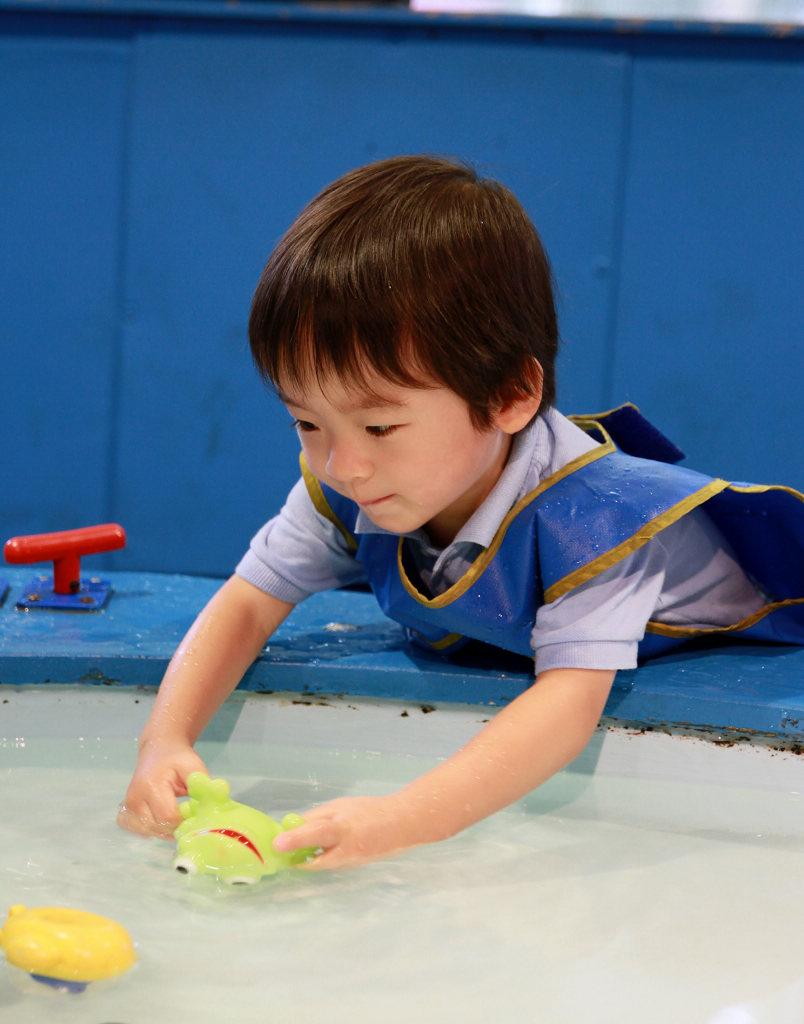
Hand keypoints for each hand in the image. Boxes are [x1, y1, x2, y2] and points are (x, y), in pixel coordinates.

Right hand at [117, 741, 207, 838]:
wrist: (158, 750)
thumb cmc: (178, 758)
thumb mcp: (193, 766)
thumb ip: (202, 786)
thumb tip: (213, 805)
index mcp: (151, 786)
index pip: (168, 817)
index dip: (185, 821)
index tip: (195, 814)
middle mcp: (134, 798)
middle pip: (158, 828)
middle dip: (177, 827)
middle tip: (188, 815)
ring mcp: (127, 806)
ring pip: (148, 832)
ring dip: (164, 830)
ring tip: (176, 815)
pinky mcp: (125, 811)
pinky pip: (136, 830)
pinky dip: (150, 829)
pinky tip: (160, 819)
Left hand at [272, 794, 419, 869]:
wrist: (402, 824)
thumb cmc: (370, 810)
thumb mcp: (341, 806)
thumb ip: (317, 817)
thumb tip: (294, 826)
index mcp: (343, 827)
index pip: (316, 833)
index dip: (296, 838)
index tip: (278, 843)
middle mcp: (347, 849)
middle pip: (316, 860)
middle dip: (297, 858)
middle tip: (283, 852)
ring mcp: (351, 862)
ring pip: (322, 864)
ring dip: (309, 858)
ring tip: (300, 848)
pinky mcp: (354, 868)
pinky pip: (332, 864)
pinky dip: (323, 858)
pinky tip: (323, 849)